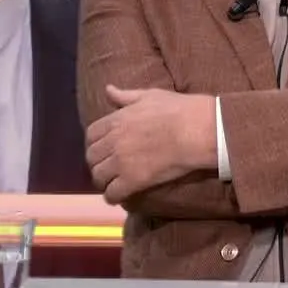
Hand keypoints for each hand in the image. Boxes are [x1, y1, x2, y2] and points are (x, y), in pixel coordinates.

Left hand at [87, 85, 217, 204]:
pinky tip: (117, 198)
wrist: (197, 130)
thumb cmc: (178, 110)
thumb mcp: (149, 95)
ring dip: (103, 181)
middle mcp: (113, 141)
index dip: (94, 144)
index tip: (102, 149)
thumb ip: (125, 96)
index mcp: (116, 120)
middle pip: (91, 157)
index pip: (91, 135)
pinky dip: (112, 197)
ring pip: (99, 176)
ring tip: (111, 183)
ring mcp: (121, 162)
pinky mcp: (133, 180)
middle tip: (106, 168)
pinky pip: (113, 193)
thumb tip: (108, 89)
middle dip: (97, 163)